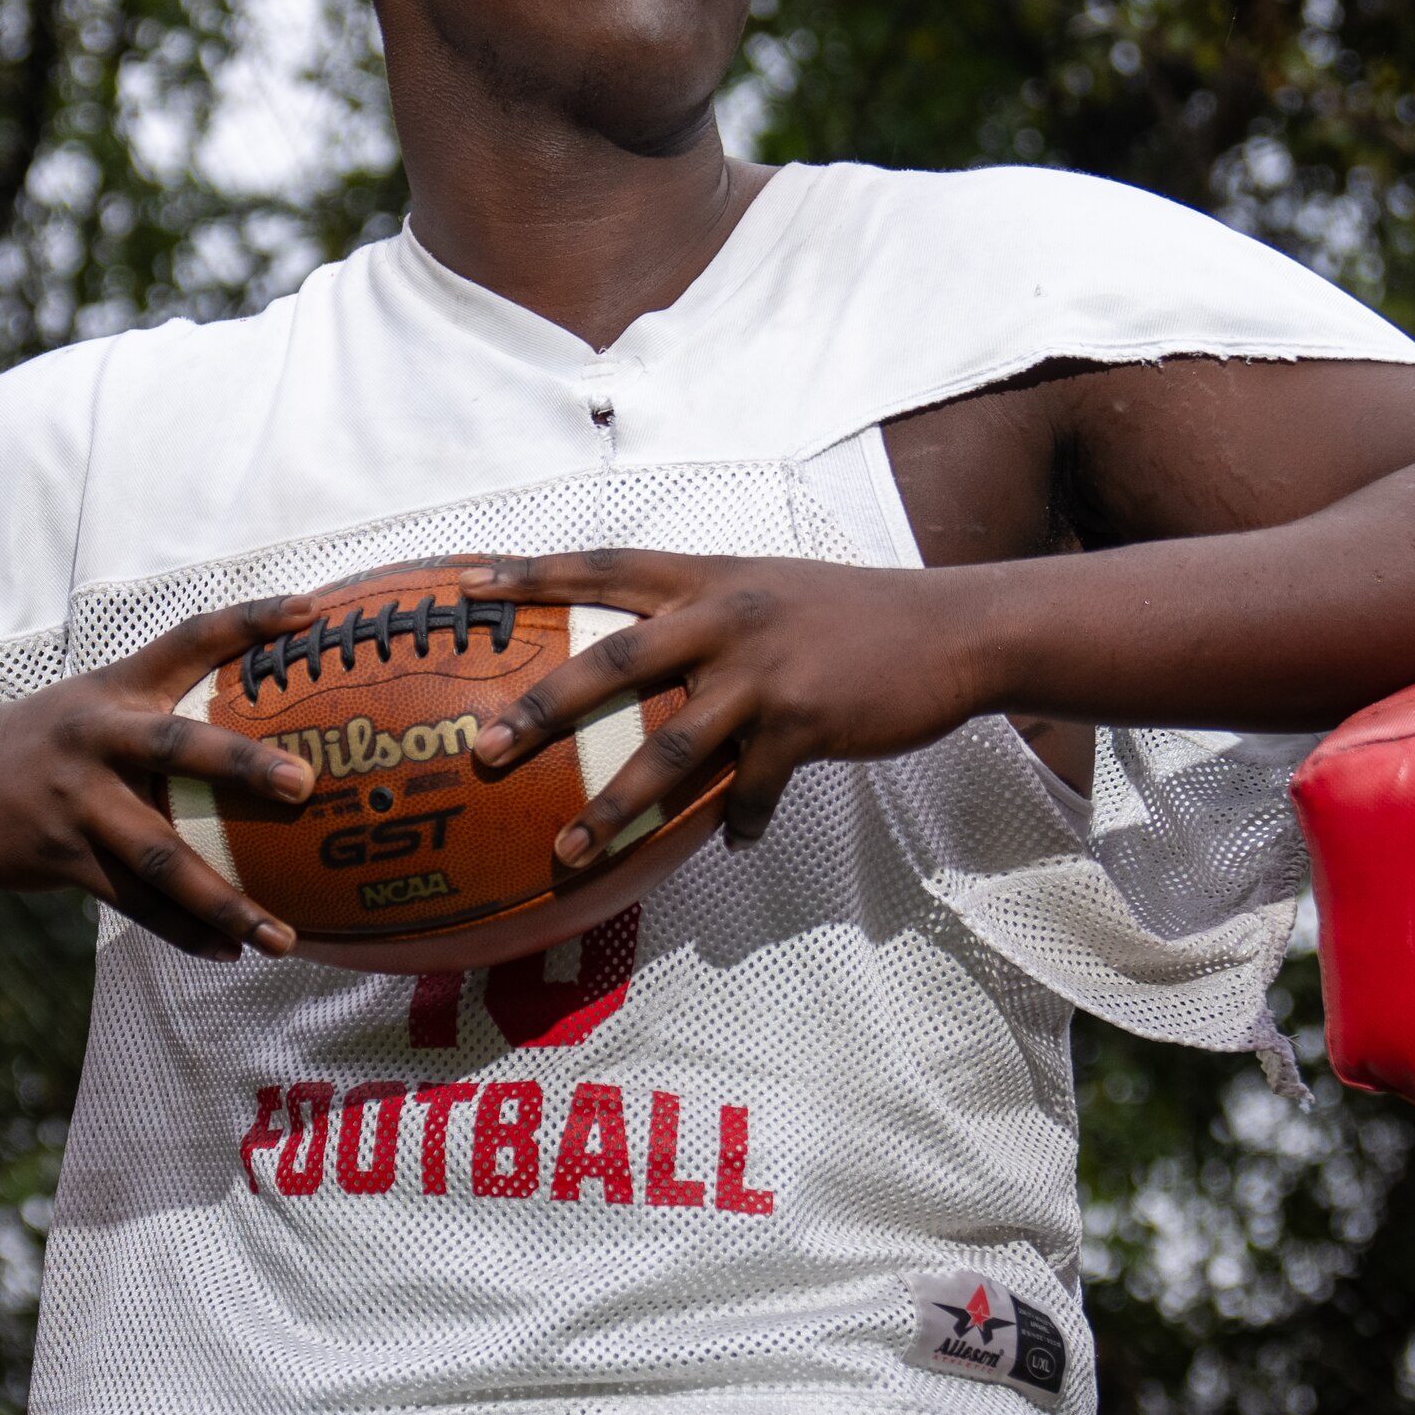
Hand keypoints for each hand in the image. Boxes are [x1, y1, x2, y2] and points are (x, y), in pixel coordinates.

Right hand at [0, 599, 319, 957]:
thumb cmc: (62, 736)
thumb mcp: (105, 697)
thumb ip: (174, 695)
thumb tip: (276, 700)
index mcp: (120, 689)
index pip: (189, 639)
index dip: (247, 621)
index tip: (307, 612)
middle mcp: (99, 737)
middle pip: (177, 747)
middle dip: (241, 766)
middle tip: (304, 785)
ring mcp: (79, 801)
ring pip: (161, 856)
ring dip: (224, 901)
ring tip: (281, 936)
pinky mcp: (63, 855)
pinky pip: (134, 902)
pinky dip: (183, 931)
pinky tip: (228, 952)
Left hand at [465, 553, 991, 865]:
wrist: (952, 630)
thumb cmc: (852, 616)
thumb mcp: (770, 591)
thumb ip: (707, 613)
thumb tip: (647, 655)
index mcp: (710, 576)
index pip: (602, 566)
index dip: (530, 573)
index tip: (462, 584)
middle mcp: (727, 615)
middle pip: (613, 659)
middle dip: (543, 706)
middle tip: (485, 746)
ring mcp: (765, 672)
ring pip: (670, 747)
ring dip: (614, 806)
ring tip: (568, 849)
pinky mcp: (806, 724)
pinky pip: (750, 791)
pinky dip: (735, 822)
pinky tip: (731, 842)